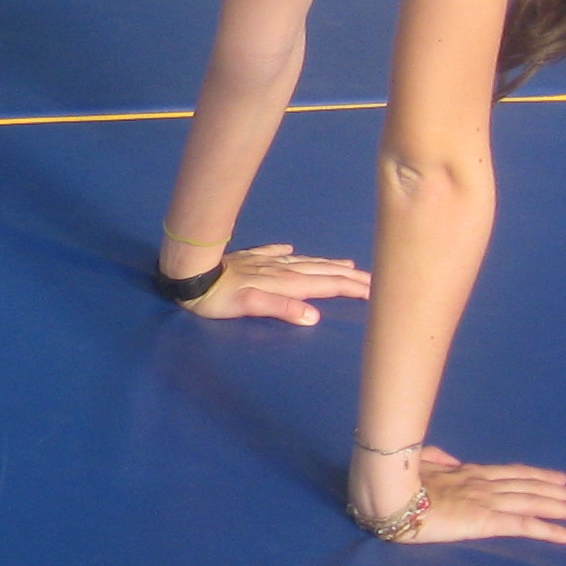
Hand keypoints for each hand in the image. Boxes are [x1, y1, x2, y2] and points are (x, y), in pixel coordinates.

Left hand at [183, 242, 370, 325]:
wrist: (190, 273)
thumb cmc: (216, 297)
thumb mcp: (249, 307)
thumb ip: (281, 309)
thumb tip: (314, 316)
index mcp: (284, 283)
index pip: (325, 285)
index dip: (350, 288)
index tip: (375, 291)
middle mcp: (279, 270)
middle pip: (321, 272)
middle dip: (348, 276)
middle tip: (373, 279)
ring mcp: (264, 262)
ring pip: (304, 262)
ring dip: (326, 264)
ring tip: (346, 264)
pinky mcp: (248, 258)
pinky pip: (274, 253)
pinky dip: (286, 251)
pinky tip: (291, 248)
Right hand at [368, 448, 565, 544]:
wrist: (388, 494)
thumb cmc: (396, 480)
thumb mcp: (418, 465)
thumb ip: (436, 460)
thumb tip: (450, 458)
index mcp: (468, 472)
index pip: (512, 473)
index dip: (538, 475)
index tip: (560, 477)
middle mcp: (484, 484)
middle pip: (532, 486)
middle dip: (562, 492)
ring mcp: (487, 501)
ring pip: (535, 502)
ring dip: (564, 506)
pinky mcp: (486, 521)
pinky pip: (524, 526)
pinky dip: (549, 530)